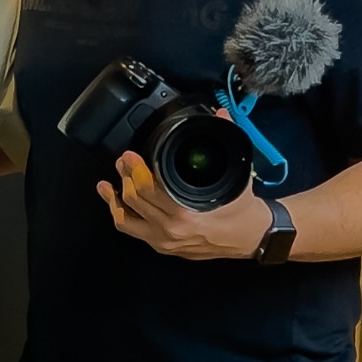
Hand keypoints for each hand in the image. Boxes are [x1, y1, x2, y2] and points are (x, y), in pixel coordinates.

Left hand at [96, 150, 273, 260]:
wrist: (253, 237)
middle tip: (123, 161)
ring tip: (108, 184)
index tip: (130, 155)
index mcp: (186, 214)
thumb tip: (221, 115)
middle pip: (133, 200)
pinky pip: (132, 231)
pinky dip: (121, 214)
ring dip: (114, 199)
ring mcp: (164, 241)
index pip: (147, 189)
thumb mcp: (237, 174)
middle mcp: (171, 230)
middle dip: (125, 176)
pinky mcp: (162, 246)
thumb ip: (226, 141)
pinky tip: (115, 202)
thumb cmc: (243, 210)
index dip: (135, 169)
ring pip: (125, 219)